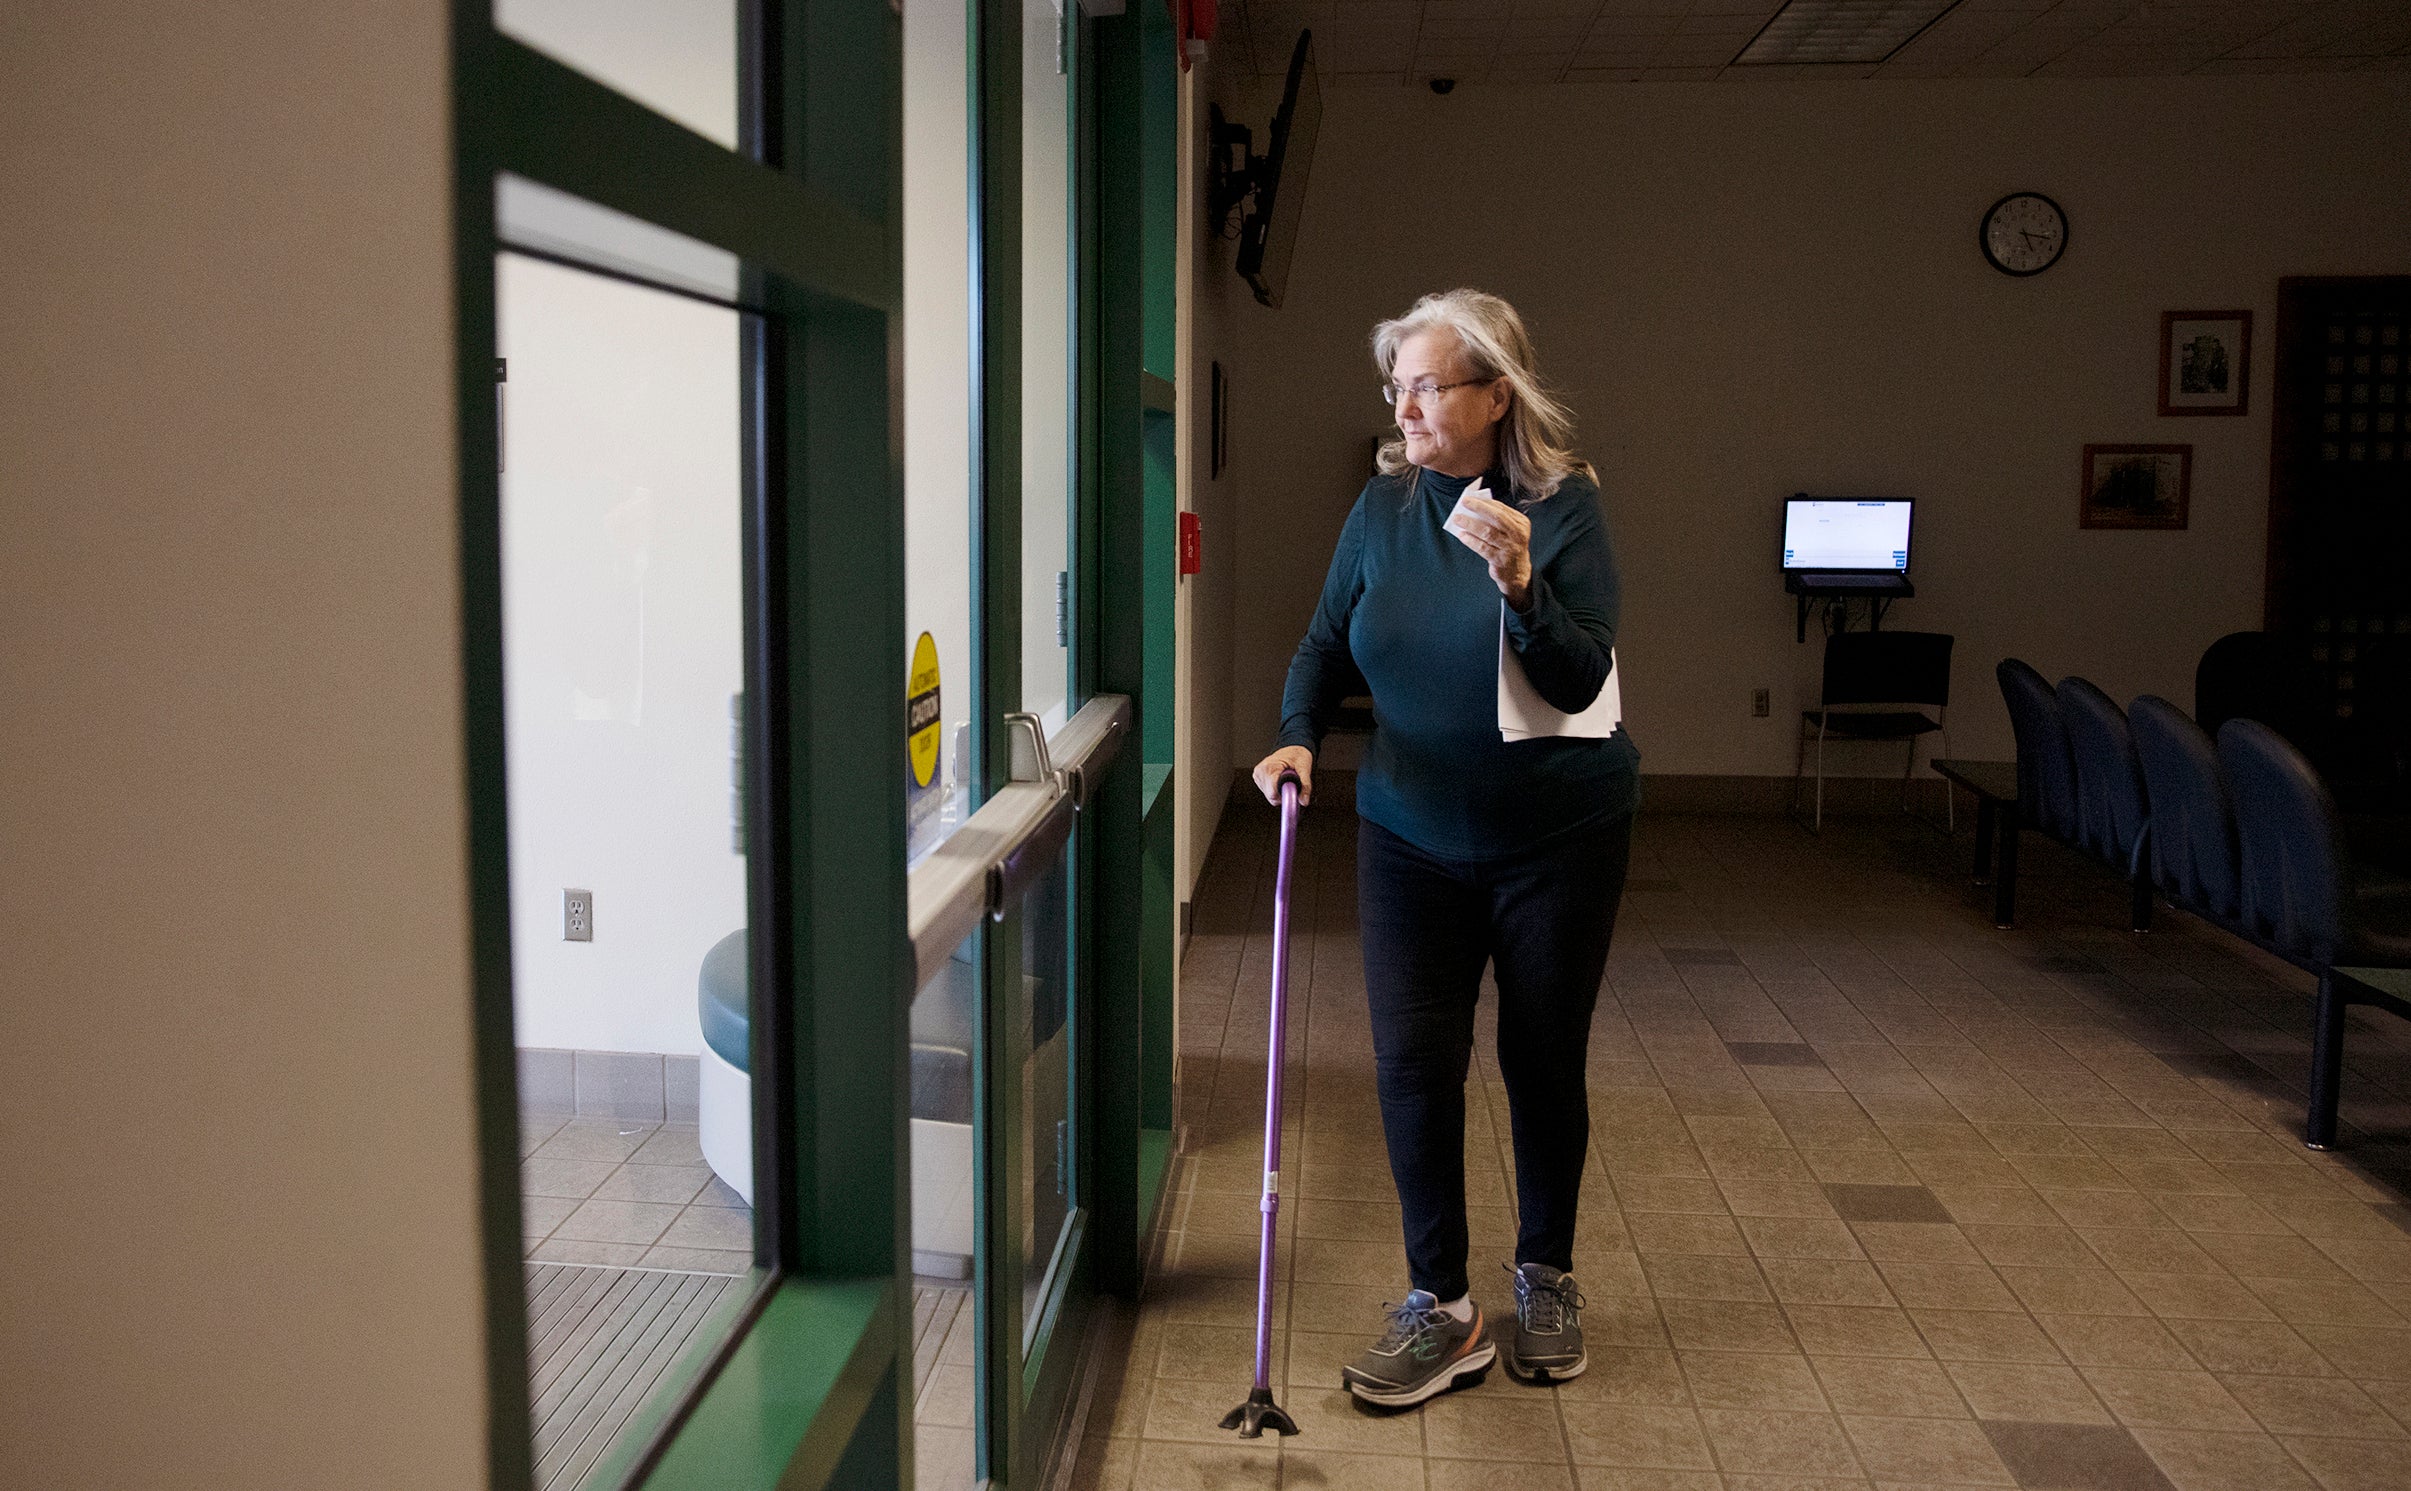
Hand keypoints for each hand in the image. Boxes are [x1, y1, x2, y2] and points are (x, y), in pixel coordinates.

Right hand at [1251, 746, 1313, 805]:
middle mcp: (1261, 771)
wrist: (1292, 747)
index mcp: (1269, 767)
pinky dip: (1276, 789)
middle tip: (1291, 783)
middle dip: (1283, 794)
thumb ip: (1305, 786)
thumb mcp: (1305, 768)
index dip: (1285, 796)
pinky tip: (1280, 779)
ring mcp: (1258, 775)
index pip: (1273, 794)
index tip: (1293, 792)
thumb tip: (1304, 801)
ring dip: (1280, 792)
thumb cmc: (1297, 754)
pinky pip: (1268, 792)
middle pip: (1271, 797)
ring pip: (1270, 796)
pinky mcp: (1258, 778)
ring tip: (1286, 779)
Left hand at [1446, 489, 1533, 608]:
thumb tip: (1474, 508)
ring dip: (1471, 524)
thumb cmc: (1508, 546)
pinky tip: (1462, 535)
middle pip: (1497, 517)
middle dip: (1479, 508)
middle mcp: (1518, 535)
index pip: (1502, 508)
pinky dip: (1471, 540)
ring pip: (1488, 532)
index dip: (1485, 502)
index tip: (1470, 498)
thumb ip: (1496, 520)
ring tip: (1458, 519)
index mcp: (1521, 523)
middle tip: (1464, 502)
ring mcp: (1510, 548)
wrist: (1517, 572)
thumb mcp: (1509, 531)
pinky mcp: (1501, 560)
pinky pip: (1483, 548)